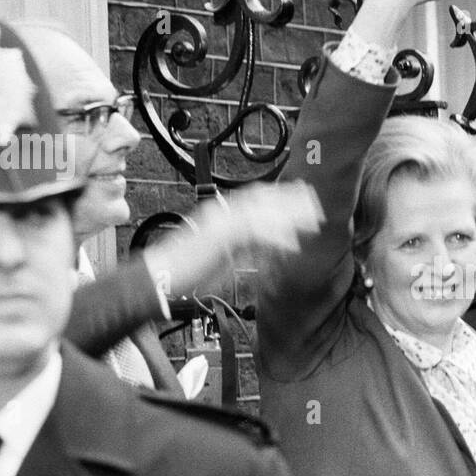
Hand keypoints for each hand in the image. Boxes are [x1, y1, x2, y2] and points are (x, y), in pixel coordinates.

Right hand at [142, 181, 323, 295]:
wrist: (160, 278)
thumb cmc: (187, 272)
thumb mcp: (224, 257)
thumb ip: (247, 248)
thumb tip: (269, 250)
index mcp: (221, 215)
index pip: (255, 198)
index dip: (281, 196)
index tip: (303, 197)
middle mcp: (221, 214)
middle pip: (262, 199)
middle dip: (291, 201)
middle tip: (315, 202)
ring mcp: (220, 223)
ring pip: (262, 212)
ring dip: (288, 216)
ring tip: (311, 222)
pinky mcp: (219, 238)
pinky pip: (253, 234)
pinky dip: (274, 239)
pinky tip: (291, 246)